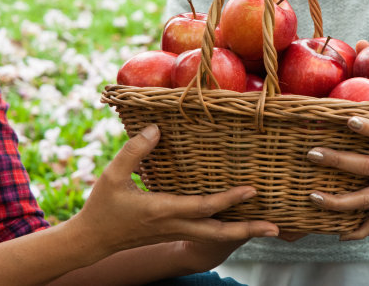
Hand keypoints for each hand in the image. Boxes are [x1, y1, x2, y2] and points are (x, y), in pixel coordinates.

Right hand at [74, 125, 278, 259]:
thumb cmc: (102, 207)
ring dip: (243, 233)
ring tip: (269, 228)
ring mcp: (177, 232)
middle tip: (275, 228)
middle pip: (219, 233)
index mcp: (162, 209)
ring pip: (216, 237)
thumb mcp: (112, 175)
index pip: (203, 206)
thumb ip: (134, 150)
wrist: (93, 241)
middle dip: (248, 230)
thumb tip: (156, 128)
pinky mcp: (175, 233)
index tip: (252, 189)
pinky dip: (227, 230)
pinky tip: (240, 222)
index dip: (229, 199)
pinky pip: (207, 234)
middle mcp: (175, 225)